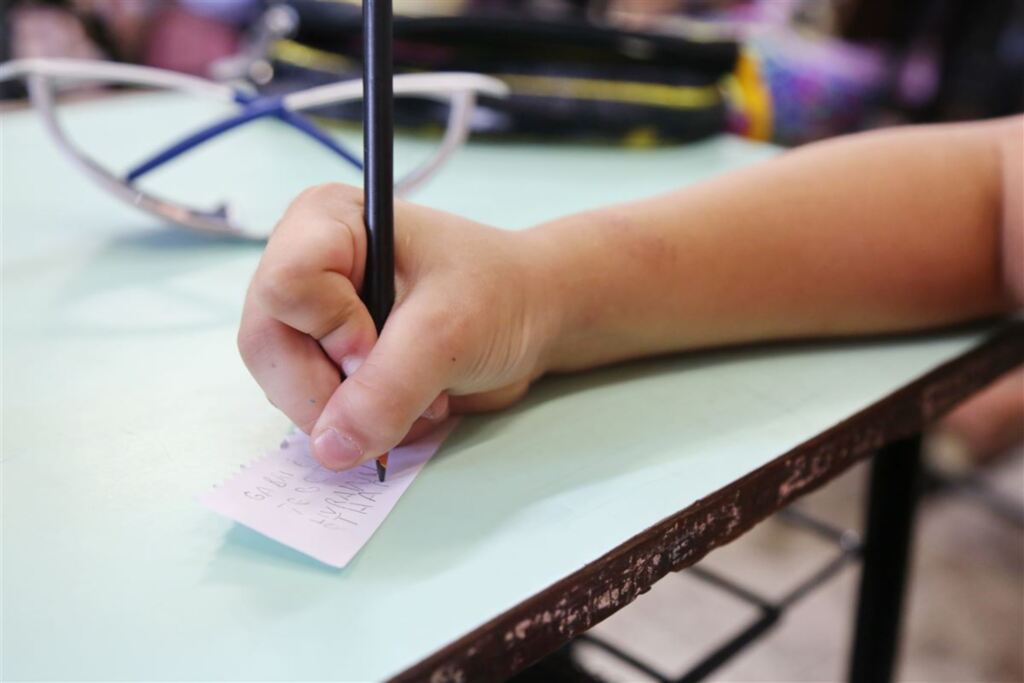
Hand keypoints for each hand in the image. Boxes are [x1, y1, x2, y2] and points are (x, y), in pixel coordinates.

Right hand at [238, 183, 556, 469]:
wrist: (533, 317)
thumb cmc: (498, 295)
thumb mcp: (446, 335)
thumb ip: (386, 390)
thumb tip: (329, 449)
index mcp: (327, 223)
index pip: (285, 286)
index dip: (331, 331)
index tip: (383, 346)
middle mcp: (306, 263)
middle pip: (268, 343)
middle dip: (331, 386)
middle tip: (398, 390)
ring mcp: (312, 316)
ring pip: (285, 385)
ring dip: (353, 409)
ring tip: (416, 389)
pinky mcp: (326, 356)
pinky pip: (313, 407)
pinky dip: (360, 420)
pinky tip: (407, 398)